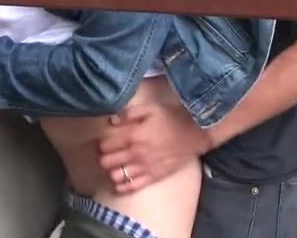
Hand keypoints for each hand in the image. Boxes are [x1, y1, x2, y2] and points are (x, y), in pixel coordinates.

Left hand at [98, 103, 213, 193]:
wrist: (195, 134)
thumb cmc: (172, 119)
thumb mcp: (150, 109)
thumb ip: (129, 113)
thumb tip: (112, 120)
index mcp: (133, 136)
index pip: (105, 145)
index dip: (102, 143)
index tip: (104, 141)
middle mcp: (136, 154)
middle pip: (107, 162)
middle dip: (104, 157)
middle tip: (108, 154)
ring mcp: (144, 168)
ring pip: (116, 176)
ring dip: (112, 171)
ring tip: (115, 166)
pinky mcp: (153, 177)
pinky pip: (131, 186)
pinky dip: (122, 186)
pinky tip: (121, 181)